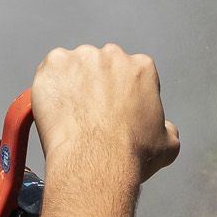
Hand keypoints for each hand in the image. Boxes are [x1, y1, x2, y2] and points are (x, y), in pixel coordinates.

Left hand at [31, 43, 180, 179]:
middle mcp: (112, 55)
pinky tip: (55, 108)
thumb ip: (168, 128)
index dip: (122, 92)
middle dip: (96, 85)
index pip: (131, 73)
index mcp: (142, 67)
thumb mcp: (167, 144)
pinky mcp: (54, 65)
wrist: (96, 161)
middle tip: (90, 113)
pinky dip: (50, 86)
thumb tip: (166, 128)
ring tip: (70, 115)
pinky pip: (49, 71)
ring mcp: (81, 57)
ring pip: (73, 67)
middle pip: (101, 66)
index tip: (114, 109)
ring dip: (71, 84)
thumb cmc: (131, 154)